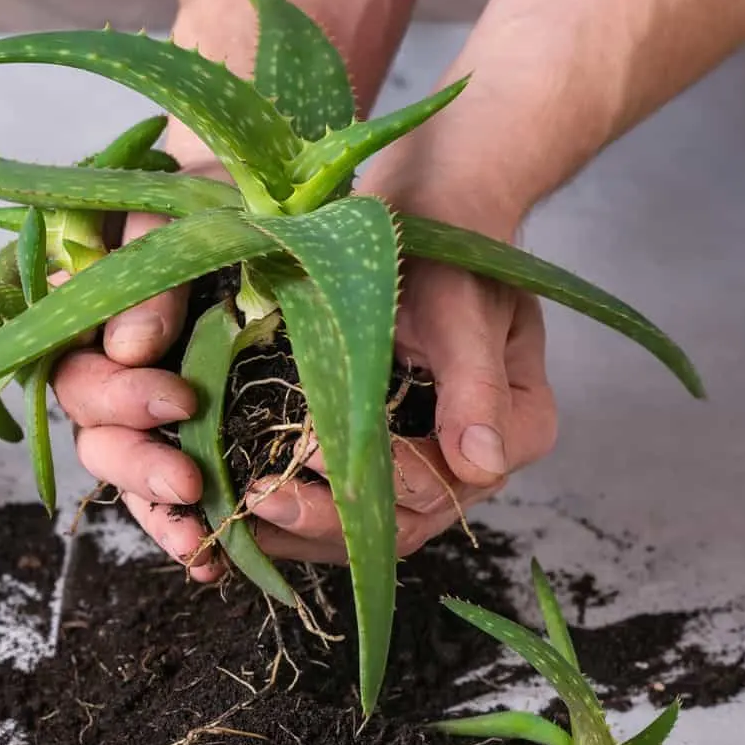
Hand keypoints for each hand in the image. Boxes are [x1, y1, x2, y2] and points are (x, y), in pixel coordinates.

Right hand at [49, 153, 229, 581]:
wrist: (258, 192)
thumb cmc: (208, 192)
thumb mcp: (175, 206)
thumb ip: (149, 269)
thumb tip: (130, 347)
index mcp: (81, 311)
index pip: (77, 369)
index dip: (119, 395)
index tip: (177, 396)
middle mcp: (99, 365)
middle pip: (93, 430)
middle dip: (138, 459)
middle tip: (188, 477)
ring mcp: (136, 406)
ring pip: (123, 471)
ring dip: (156, 508)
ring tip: (197, 538)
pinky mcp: (178, 431)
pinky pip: (164, 491)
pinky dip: (182, 528)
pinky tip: (209, 563)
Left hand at [50, 155, 557, 577]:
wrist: (425, 216)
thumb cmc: (447, 247)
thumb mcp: (461, 305)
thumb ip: (473, 384)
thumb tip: (482, 463)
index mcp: (513, 429)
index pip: (449, 485)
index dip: (384, 483)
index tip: (317, 456)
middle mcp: (469, 462)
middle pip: (401, 523)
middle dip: (324, 518)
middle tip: (257, 499)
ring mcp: (422, 466)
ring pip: (361, 529)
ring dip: (296, 528)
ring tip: (233, 516)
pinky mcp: (372, 456)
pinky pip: (334, 506)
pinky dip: (286, 514)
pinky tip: (231, 510)